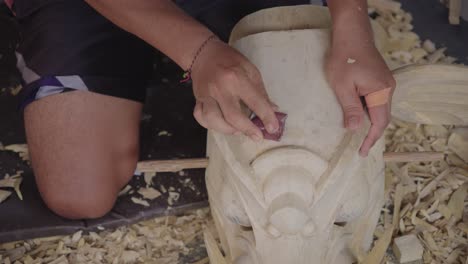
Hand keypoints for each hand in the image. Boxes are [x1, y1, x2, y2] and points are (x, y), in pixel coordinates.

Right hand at [191, 39, 278, 140]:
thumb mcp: (250, 70)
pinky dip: (210, 125)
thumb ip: (260, 92)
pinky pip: (201, 117)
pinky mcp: (197, 99)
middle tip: (257, 137)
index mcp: (236, 78)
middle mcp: (220, 88)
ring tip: (238, 130)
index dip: (266, 116)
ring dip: (228, 130)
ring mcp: (206, 95)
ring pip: (214, 120)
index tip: (273, 128)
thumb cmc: (230, 60)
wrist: (203, 52)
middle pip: (233, 116)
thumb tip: (272, 110)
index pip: (254, 101)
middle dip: (247, 130)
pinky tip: (220, 124)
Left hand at [326, 42, 395, 156]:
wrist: (352, 34)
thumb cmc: (344, 58)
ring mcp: (386, 83)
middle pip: (383, 117)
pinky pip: (377, 100)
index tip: (362, 152)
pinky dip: (369, 111)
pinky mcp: (380, 79)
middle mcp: (388, 89)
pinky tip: (359, 115)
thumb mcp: (342, 86)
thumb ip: (350, 108)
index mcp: (381, 92)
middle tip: (360, 148)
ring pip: (380, 109)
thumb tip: (353, 129)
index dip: (371, 138)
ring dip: (371, 122)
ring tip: (359, 135)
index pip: (380, 122)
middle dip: (372, 133)